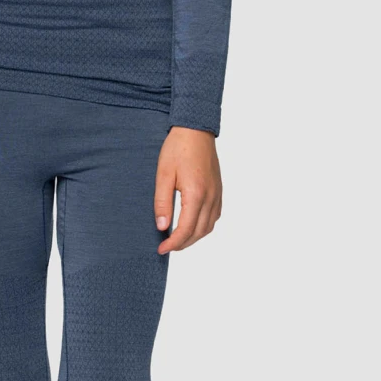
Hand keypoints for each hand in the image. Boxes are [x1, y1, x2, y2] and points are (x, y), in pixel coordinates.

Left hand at [154, 128, 222, 253]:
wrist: (195, 130)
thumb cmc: (177, 149)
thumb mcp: (163, 175)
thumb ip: (162, 202)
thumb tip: (162, 226)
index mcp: (196, 194)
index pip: (185, 230)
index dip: (173, 244)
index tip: (161, 249)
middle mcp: (210, 197)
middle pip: (198, 232)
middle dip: (182, 244)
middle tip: (166, 247)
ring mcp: (217, 194)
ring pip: (208, 227)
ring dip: (193, 237)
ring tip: (177, 239)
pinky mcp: (219, 190)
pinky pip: (214, 216)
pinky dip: (203, 227)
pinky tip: (191, 225)